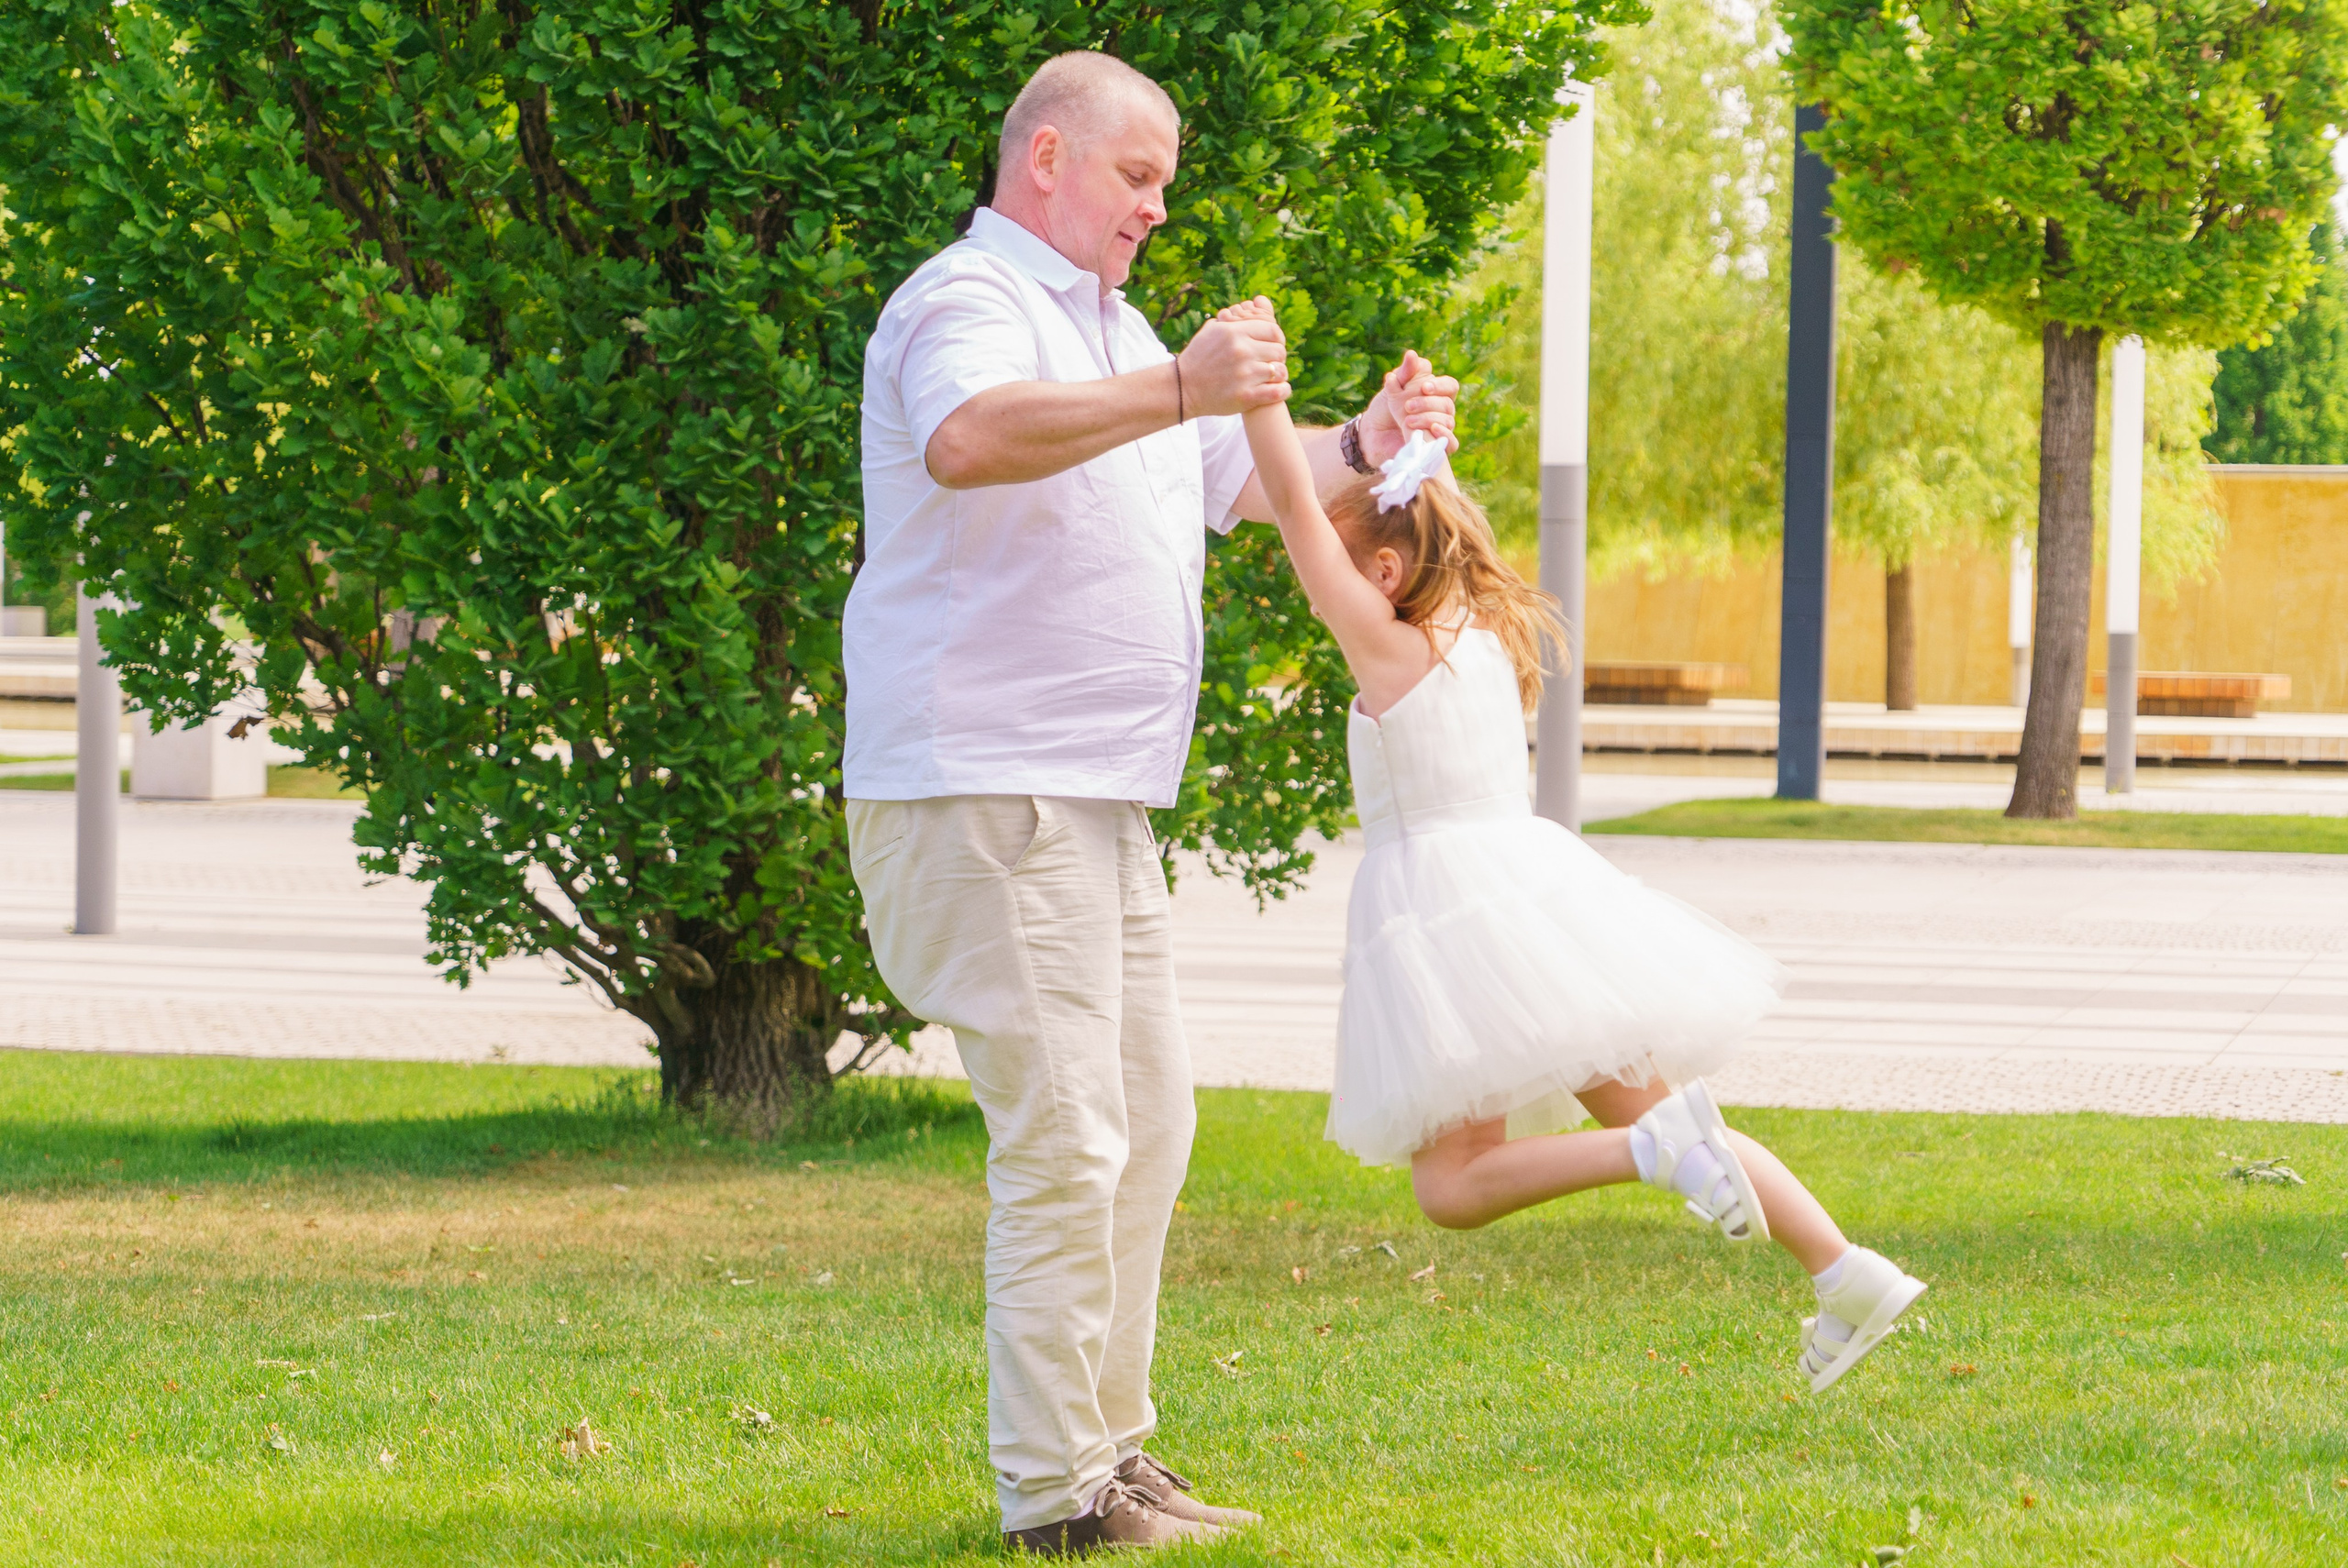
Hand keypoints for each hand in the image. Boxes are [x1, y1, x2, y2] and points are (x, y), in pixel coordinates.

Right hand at [1178, 297, 1289, 416]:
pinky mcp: (1246, 396)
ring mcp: (1244, 374)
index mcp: (1233, 332)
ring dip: (1280, 374)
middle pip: (1279, 350)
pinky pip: (1277, 392)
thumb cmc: (1198, 358)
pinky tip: (1280, 389)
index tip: (1274, 345)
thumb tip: (1259, 302)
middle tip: (1272, 362)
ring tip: (1274, 377)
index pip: (1273, 329)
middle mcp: (1241, 351)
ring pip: (1280, 371)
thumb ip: (1236, 318)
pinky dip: (1283, 391)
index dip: (1277, 338)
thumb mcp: (1212, 330)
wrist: (1181, 388)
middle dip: (1278, 356)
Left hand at [1355, 349, 1458, 464]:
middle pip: (1448, 404)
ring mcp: (1439, 430)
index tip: (1424, 388)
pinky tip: (1432, 429)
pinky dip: (1445, 435)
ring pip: (1448, 421)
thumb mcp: (1393, 387)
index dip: (1440, 386)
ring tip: (1407, 421)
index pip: (1450, 386)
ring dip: (1428, 418)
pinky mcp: (1434, 448)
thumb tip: (1411, 354)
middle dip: (1427, 404)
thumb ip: (1404, 372)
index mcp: (1435, 394)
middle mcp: (1441, 412)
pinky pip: (1452, 444)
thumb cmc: (1384, 408)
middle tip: (1407, 407)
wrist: (1371, 434)